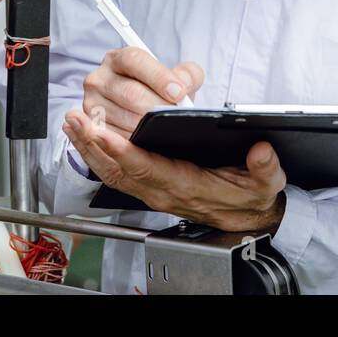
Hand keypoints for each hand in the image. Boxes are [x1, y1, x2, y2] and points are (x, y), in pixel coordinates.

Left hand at [62, 109, 287, 233]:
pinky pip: (114, 173)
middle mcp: (163, 190)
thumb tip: (261, 152)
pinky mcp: (147, 187)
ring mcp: (152, 191)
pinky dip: (95, 156)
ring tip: (71, 122)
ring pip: (112, 172)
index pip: (147, 168)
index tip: (101, 132)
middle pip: (119, 169)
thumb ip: (265, 168)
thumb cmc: (250, 196)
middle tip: (75, 119)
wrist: (246, 217)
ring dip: (88, 148)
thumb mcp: (266, 183)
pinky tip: (83, 137)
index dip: (122, 151)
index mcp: (187, 186)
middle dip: (94, 144)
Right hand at [81, 47, 204, 139]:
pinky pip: (117, 138)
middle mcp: (99, 78)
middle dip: (158, 107)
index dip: (158, 77)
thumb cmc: (160, 93)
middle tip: (176, 116)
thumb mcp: (176, 78)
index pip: (134, 60)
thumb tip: (183, 85)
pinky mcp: (93, 128)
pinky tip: (151, 140)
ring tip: (166, 129)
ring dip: (150, 127)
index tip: (179, 93)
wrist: (142, 113)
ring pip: (125, 117)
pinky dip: (138, 141)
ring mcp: (91, 103)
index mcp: (118, 59)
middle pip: (130, 93)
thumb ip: (187, 75)